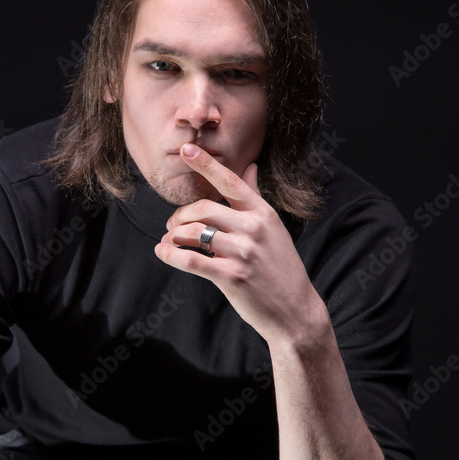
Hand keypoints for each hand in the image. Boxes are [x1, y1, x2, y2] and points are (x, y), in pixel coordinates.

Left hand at [154, 143, 328, 346]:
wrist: (295, 310)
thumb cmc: (281, 268)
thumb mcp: (273, 228)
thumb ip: (254, 197)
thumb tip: (251, 165)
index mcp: (263, 213)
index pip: (230, 180)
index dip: (205, 164)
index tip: (187, 149)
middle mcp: (254, 228)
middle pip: (203, 208)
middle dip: (180, 215)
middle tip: (172, 225)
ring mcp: (243, 252)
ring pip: (194, 232)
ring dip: (173, 235)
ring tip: (168, 240)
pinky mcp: (232, 276)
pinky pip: (191, 260)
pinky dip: (171, 254)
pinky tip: (163, 252)